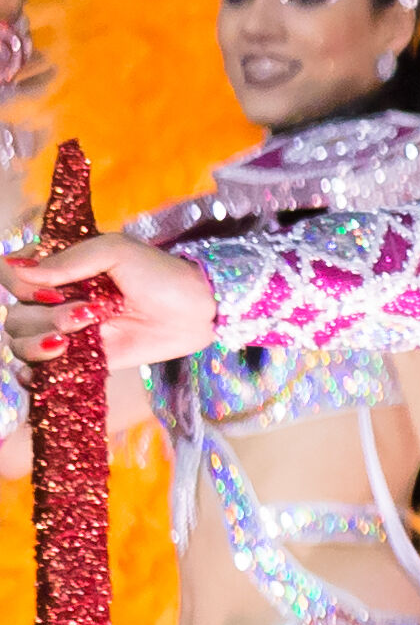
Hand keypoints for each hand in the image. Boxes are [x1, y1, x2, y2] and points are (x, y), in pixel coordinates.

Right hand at [6, 234, 210, 371]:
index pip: (9, 273)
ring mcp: (63, 330)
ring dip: (41, 341)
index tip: (51, 290)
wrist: (195, 312)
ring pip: (19, 340)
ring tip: (78, 336)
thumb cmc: (160, 274)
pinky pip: (34, 372)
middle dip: (43, 317)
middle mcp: (53, 299)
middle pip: (13, 312)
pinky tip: (49, 366)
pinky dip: (30, 373)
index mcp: (58, 267)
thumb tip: (20, 271)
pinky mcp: (76, 359)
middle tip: (86, 314)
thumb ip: (71, 259)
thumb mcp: (117, 251)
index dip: (17, 283)